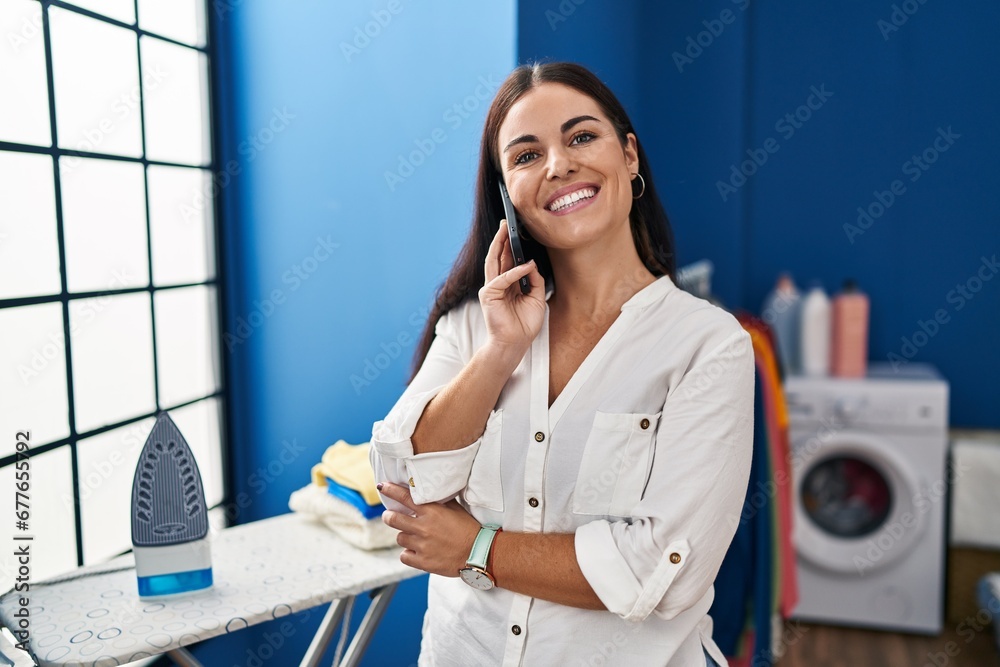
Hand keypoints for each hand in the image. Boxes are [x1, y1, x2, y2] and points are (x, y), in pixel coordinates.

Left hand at [378, 482, 480, 576]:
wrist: (478, 553)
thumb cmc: (468, 529)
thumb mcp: (455, 509)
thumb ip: (439, 501)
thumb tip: (428, 491)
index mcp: (431, 512)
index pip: (404, 497)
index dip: (390, 491)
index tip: (382, 487)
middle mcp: (424, 527)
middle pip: (393, 519)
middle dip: (389, 516)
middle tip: (390, 516)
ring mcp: (422, 546)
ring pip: (399, 538)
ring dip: (404, 536)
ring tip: (415, 537)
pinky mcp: (423, 562)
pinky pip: (404, 556)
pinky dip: (408, 554)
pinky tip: (417, 551)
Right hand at [479, 220, 545, 353]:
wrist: (515, 343)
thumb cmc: (525, 324)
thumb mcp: (537, 298)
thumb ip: (535, 280)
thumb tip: (531, 263)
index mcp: (509, 283)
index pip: (508, 259)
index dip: (512, 244)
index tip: (516, 229)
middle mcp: (498, 283)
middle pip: (499, 256)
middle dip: (502, 238)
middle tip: (507, 222)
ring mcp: (492, 288)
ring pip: (494, 261)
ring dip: (499, 245)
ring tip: (505, 230)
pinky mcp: (489, 295)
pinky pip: (502, 279)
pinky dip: (514, 272)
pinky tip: (525, 265)